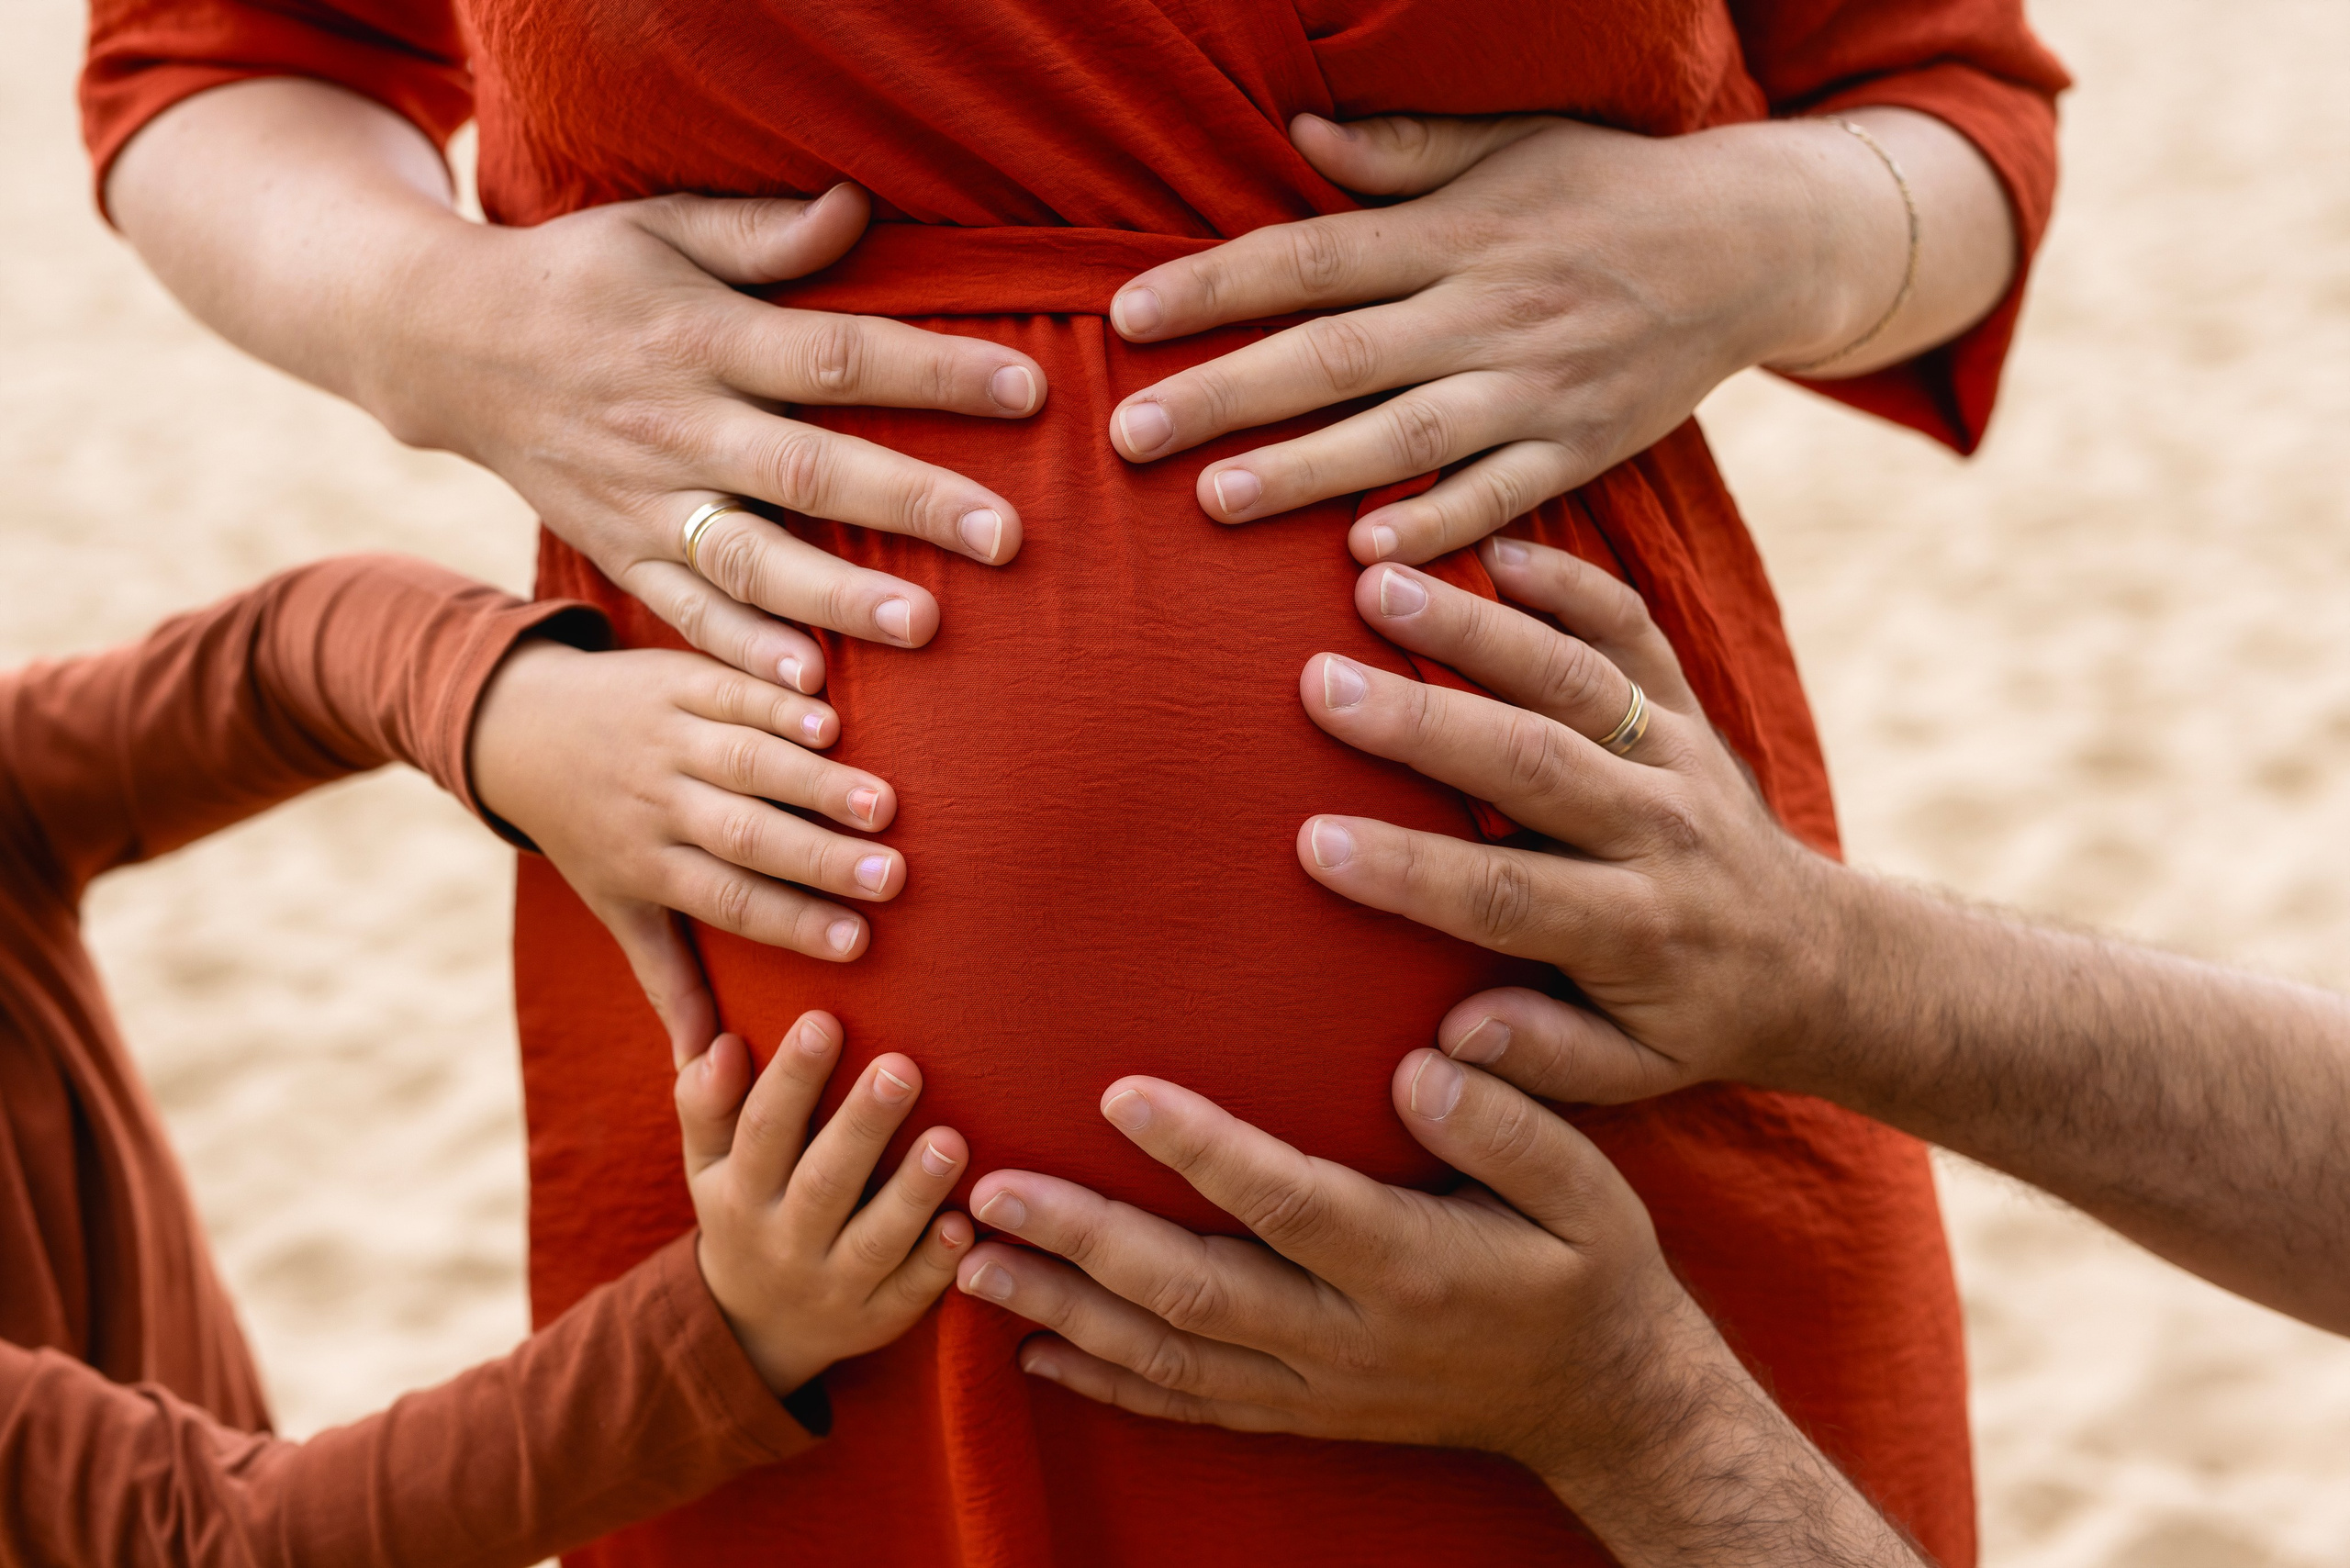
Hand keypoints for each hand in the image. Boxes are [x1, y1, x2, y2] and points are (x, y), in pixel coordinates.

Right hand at [381, 180, 1043, 682]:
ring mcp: (644, 496)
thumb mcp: (659, 225)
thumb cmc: (581, 276)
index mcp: (705, 335)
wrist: (444, 344)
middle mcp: (679, 422)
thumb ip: (762, 232)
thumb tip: (858, 207)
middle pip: (811, 468)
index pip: (838, 354)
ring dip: (837, 596)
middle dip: (911, 503)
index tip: (1026, 391)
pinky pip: (684, 609)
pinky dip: (741, 651)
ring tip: (923, 626)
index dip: (933, 373)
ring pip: (753, 556)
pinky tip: (808, 687)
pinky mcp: (618, 549)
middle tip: (1006, 537)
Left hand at [470, 637, 905, 1060]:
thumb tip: (700, 1072)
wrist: (525, 729)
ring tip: (885, 805)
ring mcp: (665, 738)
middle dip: (818, 857)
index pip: (725, 899)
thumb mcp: (618, 907)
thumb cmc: (593, 832)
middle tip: (893, 876)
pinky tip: (834, 723)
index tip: (858, 943)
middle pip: (741, 835)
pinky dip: (778, 706)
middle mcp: (655, 803)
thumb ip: (671, 979)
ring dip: (815, 783)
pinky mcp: (676, 679)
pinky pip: (730, 693)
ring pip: (743, 762)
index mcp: (647, 864)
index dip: (790, 921)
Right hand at [676, 1012, 970, 1396]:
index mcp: (740, 1192)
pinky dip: (937, 1263)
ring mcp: (834, 1285)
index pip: (763, 1129)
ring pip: (875, 1240)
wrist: (757, 1328)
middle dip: (863, 1125)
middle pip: (824, 1181)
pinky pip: (911, 1293)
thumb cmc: (745, 1209)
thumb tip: (723, 1045)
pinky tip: (965, 1225)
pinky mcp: (879, 1317)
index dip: (792, 1078)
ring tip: (950, 1140)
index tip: (823, 1021)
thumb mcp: (708, 1163)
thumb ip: (709, 1103)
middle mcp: (785, 1241)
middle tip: (902, 1067)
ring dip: (913, 1193)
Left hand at [952, 1058, 1927, 1564]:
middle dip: (1084, 1242)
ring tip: (974, 1259)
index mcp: (1413, 1265)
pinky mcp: (1301, 1414)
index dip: (1203, 1153)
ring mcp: (1316, 1388)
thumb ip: (1507, 1126)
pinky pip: (1187, 1405)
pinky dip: (1104, 1381)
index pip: (1290, 1203)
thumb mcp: (1586, 1187)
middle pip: (1195, 1293)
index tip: (1119, 1091)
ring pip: (1170, 1358)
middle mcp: (1348, 1338)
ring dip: (1065, 1311)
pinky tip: (1033, 1352)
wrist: (1606, 1406)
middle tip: (992, 1188)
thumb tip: (1422, 1070)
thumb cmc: (1588, 1270)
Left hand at [1105, 111, 1969, 563]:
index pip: (1312, 257)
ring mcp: (1536, 385)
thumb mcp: (1512, 144)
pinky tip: (1363, 561)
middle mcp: (1487, 308)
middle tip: (1128, 437)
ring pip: (1405, 436)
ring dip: (1307, 473)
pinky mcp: (1581, 448)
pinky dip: (1435, 526)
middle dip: (1227, 395)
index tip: (1124, 319)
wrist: (1753, 245)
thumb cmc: (1604, 189)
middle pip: (1337, 355)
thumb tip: (1296, 138)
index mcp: (1456, 230)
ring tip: (1213, 504)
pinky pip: (1499, 495)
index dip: (1214, 287)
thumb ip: (1403, 151)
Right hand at [1293, 538, 1845, 1098]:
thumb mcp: (1634, 1074)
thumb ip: (1544, 1059)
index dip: (1408, 870)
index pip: (1506, 894)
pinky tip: (1487, 546)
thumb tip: (1450, 1041)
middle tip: (1319, 682)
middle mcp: (1659, 830)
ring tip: (1375, 584)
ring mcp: (1676, 756)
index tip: (1312, 842)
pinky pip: (1631, 628)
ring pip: (1573, 677)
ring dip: (1472, 625)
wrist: (1822, 961)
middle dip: (1420, 721)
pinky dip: (1566, 580)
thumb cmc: (1695, 1022)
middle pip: (1532, 762)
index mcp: (1637, 930)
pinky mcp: (1685, 707)